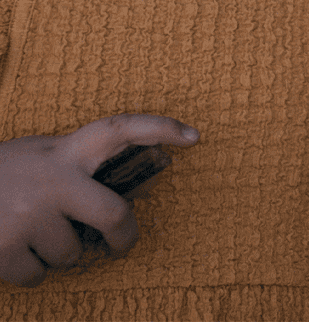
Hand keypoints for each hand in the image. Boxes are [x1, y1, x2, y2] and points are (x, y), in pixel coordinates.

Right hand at [0, 115, 196, 285]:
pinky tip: (11, 253)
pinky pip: (38, 276)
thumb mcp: (35, 155)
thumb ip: (68, 166)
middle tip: (122, 243)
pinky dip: (30, 273)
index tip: (194, 137)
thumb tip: (105, 193)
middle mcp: (54, 180)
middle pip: (113, 212)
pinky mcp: (7, 249)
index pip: (123, 128)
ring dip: (57, 254)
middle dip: (123, 235)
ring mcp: (32, 215)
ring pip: (71, 252)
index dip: (161, 129)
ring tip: (31, 235)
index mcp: (65, 150)